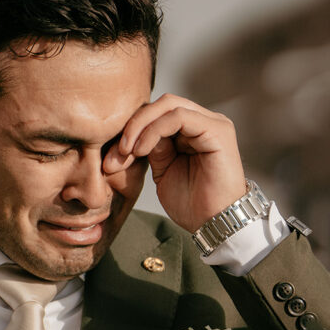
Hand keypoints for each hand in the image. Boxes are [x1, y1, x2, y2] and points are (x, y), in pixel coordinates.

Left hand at [103, 93, 246, 231]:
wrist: (214, 224)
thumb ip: (152, 148)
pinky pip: (178, 117)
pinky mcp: (217, 130)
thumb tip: (133, 133)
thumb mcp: (163, 171)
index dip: (132, 130)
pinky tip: (142, 150)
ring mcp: (212, 123)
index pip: (158, 114)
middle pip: (162, 104)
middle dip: (133, 125)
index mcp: (193, 130)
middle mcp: (204, 122)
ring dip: (141, 127)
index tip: (112, 158)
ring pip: (168, 106)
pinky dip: (154, 130)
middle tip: (117, 152)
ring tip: (127, 152)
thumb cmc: (192, 204)